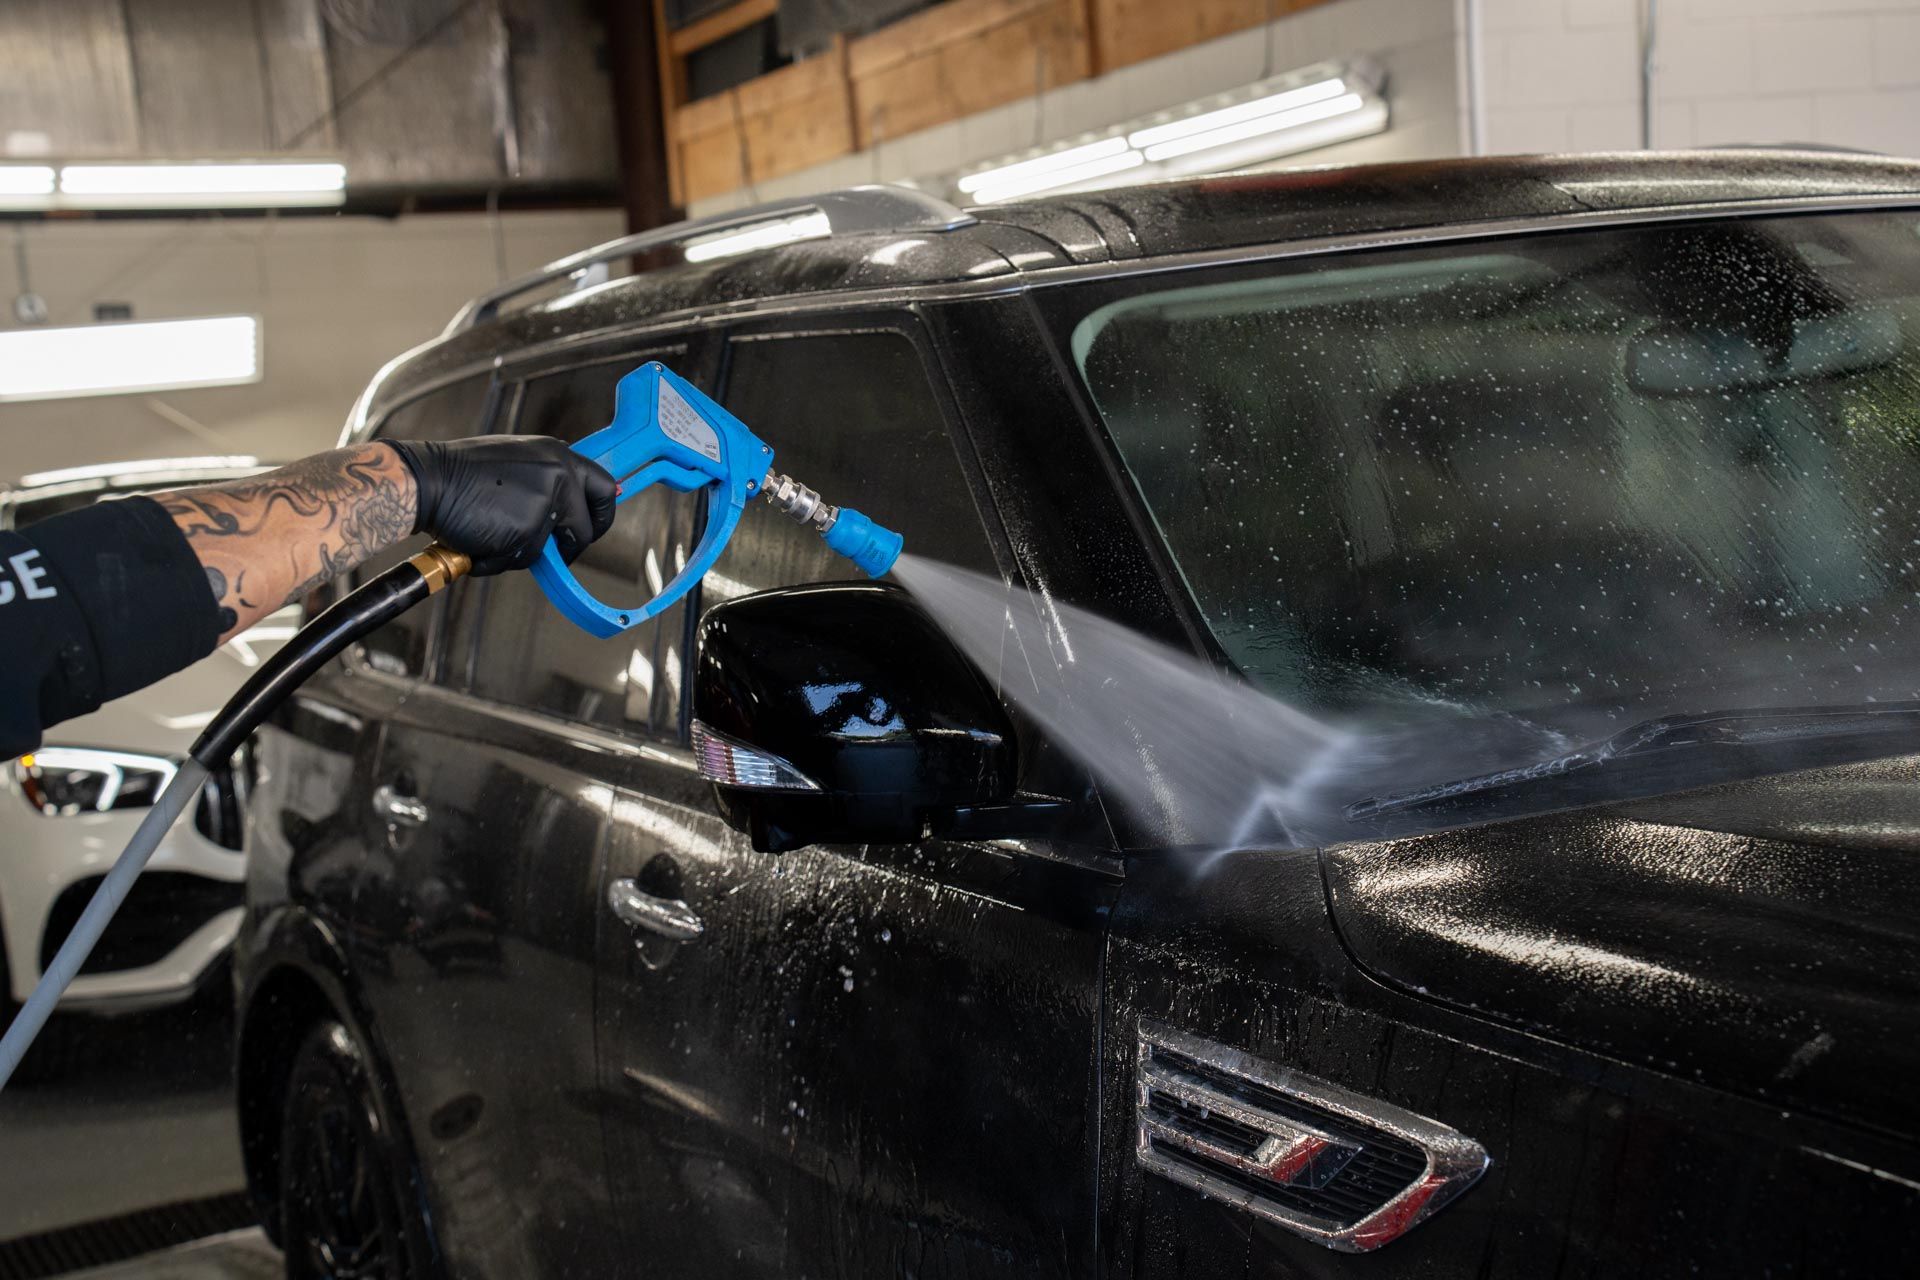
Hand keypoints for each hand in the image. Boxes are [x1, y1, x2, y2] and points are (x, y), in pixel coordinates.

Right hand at [384, 436, 617, 576]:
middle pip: (587, 529)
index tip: (595, 527)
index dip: (603, 514)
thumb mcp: (518, 459)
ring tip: (491, 529)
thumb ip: (548, 477)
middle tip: (556, 553)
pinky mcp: (528, 531)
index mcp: (559, 456)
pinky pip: (522, 559)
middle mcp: (560, 476)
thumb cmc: (463, 472)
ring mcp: (546, 504)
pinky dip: (500, 558)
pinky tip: (479, 538)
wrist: (429, 480)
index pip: (604, 488)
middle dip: (572, 547)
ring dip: (523, 551)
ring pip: (549, 550)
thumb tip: (573, 502)